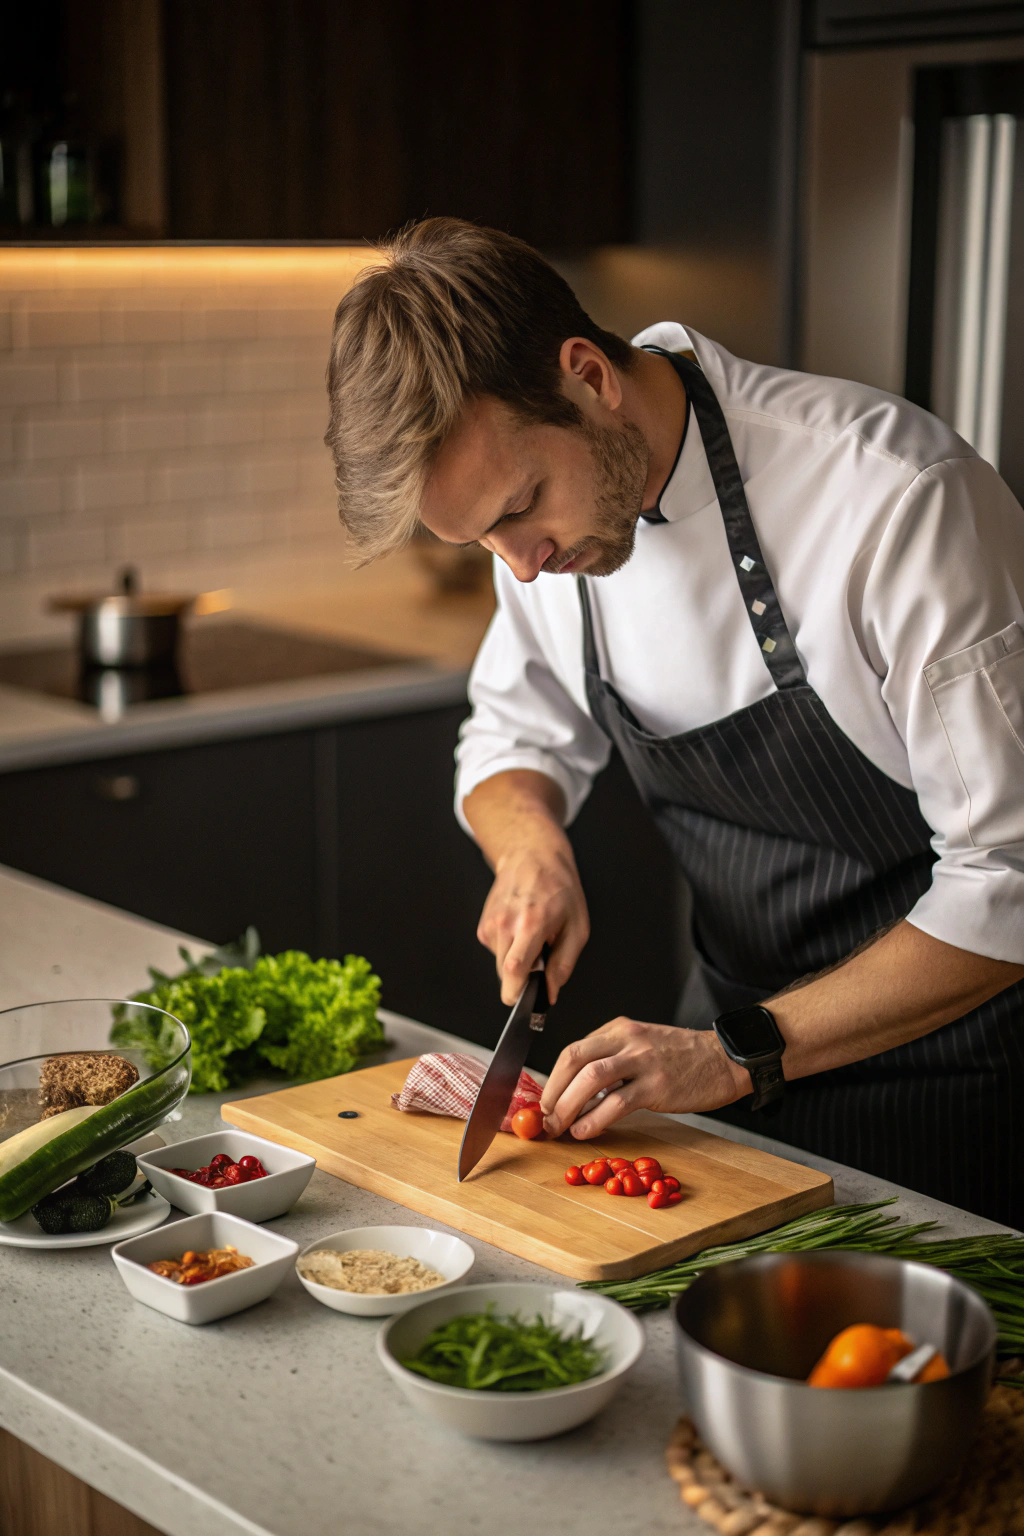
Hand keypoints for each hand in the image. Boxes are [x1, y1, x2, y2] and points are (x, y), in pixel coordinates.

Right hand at [477, 837, 589, 1005]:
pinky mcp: (483, 926)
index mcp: (531, 924)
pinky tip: (519, 929)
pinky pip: (496, 952)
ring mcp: (490, 924)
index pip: (514, 969)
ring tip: (531, 936)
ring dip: (517, 961)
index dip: (518, 992)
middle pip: (505, 974)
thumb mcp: (577, 926)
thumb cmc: (559, 888)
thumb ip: (563, 963)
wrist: (532, 857)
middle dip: (522, 978)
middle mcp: (505, 924)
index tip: (525, 1002)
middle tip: (540, 959)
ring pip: (501, 965)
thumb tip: (550, 992)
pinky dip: (509, 949)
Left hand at [540, 1018, 751, 1139]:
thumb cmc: (683, 1058)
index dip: (553, 1078)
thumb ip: (612, 1060)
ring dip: (567, 1105)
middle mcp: (627, 1039)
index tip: (545, 1102)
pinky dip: (595, 1119)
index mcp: (619, 1029)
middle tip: (544, 1116)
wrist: (724, 1059)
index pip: (574, 1050)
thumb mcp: (642, 1045)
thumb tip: (577, 1092)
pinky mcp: (657, 1085)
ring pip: (591, 1078)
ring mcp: (643, 1061)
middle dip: (552, 1090)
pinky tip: (584, 1132)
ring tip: (558, 1126)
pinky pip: (618, 1101)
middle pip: (574, 1059)